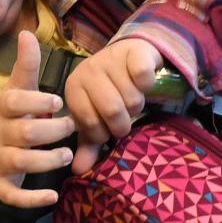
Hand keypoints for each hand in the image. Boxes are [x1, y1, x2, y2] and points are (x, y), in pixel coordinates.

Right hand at [0, 31, 75, 207]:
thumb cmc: (12, 119)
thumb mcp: (17, 92)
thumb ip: (26, 67)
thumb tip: (27, 32)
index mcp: (4, 109)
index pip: (14, 102)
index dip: (36, 102)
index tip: (59, 102)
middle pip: (24, 133)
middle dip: (50, 132)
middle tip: (71, 128)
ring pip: (21, 162)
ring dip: (47, 160)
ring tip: (67, 156)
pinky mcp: (1, 186)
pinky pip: (14, 195)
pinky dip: (33, 199)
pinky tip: (53, 197)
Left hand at [63, 38, 163, 173]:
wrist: (125, 57)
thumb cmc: (107, 93)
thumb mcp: (95, 117)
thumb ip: (88, 144)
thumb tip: (78, 170)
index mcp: (74, 89)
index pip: (90, 124)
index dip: (103, 132)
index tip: (106, 127)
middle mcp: (89, 71)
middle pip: (113, 111)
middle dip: (123, 122)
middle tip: (124, 117)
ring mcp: (110, 60)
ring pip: (132, 98)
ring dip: (137, 105)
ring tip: (131, 100)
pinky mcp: (133, 52)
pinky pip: (143, 77)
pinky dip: (147, 85)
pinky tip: (142, 82)